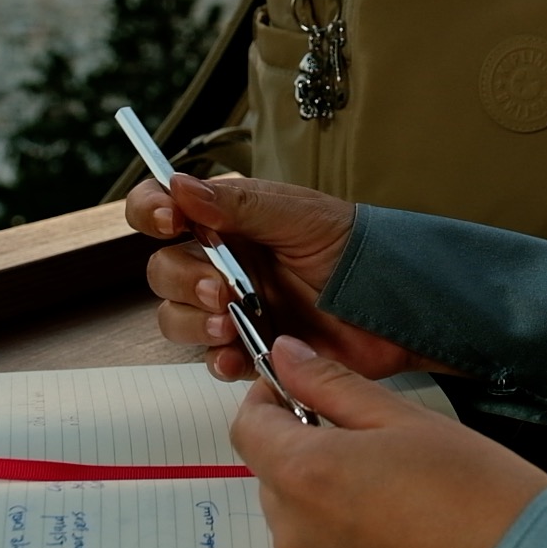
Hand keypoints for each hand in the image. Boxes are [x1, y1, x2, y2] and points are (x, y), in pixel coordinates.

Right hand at [126, 174, 443, 380]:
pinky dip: (219, 361)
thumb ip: (238, 204)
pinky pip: (212, 361)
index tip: (168, 221)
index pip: (162, 208)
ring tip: (231, 322)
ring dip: (194, 322)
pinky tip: (238, 356)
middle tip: (220, 287)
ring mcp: (233, 307)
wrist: (395, 300)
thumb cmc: (355, 245)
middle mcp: (222, 263)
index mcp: (227, 221)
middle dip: (182, 279)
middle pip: (162, 270)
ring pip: (177, 318)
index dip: (151, 212)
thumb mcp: (299, 215)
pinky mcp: (250, 348)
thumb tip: (180, 186)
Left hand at [237, 336, 546, 547]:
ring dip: (318, 476)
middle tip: (359, 422)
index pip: (248, 425)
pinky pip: (314, 535)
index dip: (269, 396)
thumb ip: (332, 384)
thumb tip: (288, 356)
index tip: (299, 382)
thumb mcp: (401, 417)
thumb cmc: (473, 491)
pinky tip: (388, 501)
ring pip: (290, 502)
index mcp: (305, 474)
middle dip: (299, 436)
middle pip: (268, 466)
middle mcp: (295, 526)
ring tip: (383, 467)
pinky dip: (335, 512)